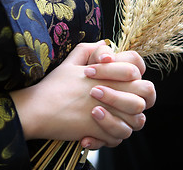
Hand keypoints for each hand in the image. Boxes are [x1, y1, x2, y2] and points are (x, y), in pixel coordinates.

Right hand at [10, 41, 154, 147]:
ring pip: (137, 120)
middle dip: (139, 97)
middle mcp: (111, 92)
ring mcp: (107, 112)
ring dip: (127, 121)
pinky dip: (111, 137)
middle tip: (123, 103)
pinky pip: (118, 138)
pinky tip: (96, 132)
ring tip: (110, 119)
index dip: (134, 75)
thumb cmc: (53, 86)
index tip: (119, 81)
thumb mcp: (71, 61)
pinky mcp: (98, 131)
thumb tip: (105, 45)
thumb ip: (89, 50)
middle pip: (146, 93)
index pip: (136, 69)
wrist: (36, 109)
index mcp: (106, 74)